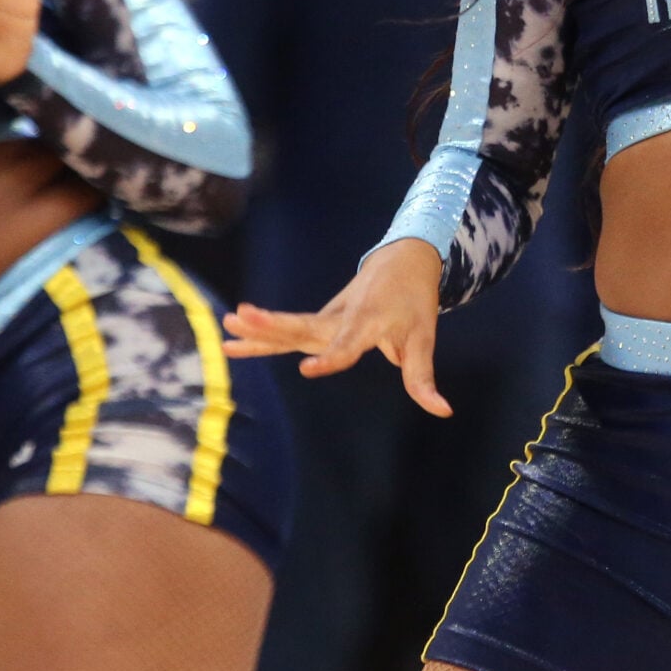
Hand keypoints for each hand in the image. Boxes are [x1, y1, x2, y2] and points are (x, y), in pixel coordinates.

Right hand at [222, 239, 449, 416]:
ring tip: (227, 326)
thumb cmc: (414, 302)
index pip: (346, 345)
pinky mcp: (318, 321)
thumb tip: (443, 411)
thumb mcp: (424, 339)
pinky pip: (287, 330)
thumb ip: (422, 377)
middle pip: (304, 326)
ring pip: (290, 325)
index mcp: (367, 323)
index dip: (330, 357)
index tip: (308, 369)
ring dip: (259, 327)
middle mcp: (341, 318)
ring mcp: (326, 317)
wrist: (403, 259)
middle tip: (241, 318)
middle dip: (273, 326)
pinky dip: (260, 335)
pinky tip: (229, 344)